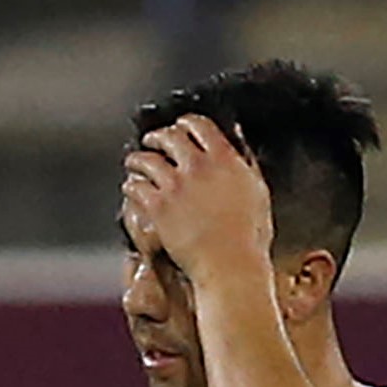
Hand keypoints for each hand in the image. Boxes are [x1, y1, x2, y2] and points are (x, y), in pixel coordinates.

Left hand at [120, 113, 274, 278]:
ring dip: (137, 158)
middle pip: (170, 138)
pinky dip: (131, 184)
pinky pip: (136, 186)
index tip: (180, 124)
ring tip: (134, 161)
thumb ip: (244, 161)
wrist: (229, 264)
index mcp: (225, 159)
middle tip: (152, 141)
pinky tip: (130, 187)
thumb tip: (237, 137)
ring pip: (146, 159)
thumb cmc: (247, 235)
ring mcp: (175, 186)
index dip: (186, 122)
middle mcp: (198, 167)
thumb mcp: (256, 190)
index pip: (200, 125)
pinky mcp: (158, 206)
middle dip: (158, 136)